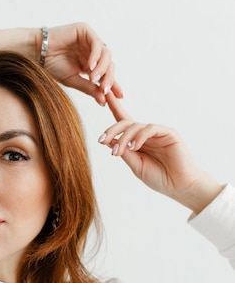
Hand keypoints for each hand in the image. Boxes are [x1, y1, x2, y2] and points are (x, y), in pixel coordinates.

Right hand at [41, 23, 122, 104]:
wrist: (36, 53)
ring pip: (106, 54)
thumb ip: (89, 88)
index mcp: (90, 63)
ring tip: (93, 79)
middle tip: (104, 90)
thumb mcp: (73, 81)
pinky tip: (90, 67)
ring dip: (102, 69)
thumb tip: (103, 101)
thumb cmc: (51, 66)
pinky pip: (97, 43)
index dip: (114, 84)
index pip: (106, 73)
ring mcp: (90, 40)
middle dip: (109, 78)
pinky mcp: (85, 30)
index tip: (119, 96)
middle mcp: (92, 51)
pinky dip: (96, 56)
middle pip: (109, 64)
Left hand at [98, 93, 223, 212]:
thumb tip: (109, 141)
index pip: (124, 122)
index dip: (114, 108)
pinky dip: (139, 136)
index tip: (103, 95)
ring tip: (118, 151)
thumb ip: (125, 153)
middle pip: (125, 123)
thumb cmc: (159, 178)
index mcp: (138, 141)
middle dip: (111, 130)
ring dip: (123, 138)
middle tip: (102, 141)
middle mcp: (146, 134)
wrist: (179, 186)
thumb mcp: (136, 166)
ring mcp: (158, 132)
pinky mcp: (169, 132)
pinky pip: (150, 128)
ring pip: (135, 126)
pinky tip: (134, 147)